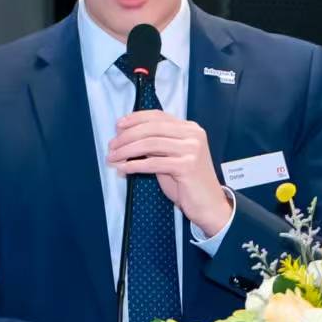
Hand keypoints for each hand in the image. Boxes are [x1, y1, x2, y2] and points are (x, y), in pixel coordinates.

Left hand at [107, 111, 233, 234]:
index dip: (135, 118)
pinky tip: (124, 168)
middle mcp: (193, 135)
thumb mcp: (171, 157)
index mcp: (190, 128)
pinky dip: (135, 165)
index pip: (158, 116)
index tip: (118, 125)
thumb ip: (156, 144)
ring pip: (150, 144)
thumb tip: (127, 136)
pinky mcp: (187, 166)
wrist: (209, 204)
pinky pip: (153, 163)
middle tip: (111, 145)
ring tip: (113, 157)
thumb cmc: (187, 182)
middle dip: (127, 136)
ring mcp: (192, 149)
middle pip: (151, 128)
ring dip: (126, 151)